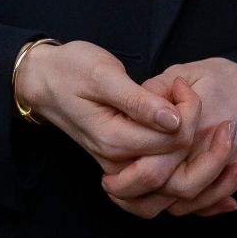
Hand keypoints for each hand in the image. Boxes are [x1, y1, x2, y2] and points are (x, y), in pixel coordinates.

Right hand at [13, 40, 194, 170]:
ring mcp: (120, 164)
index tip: (179, 82)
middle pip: (177, 157)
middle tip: (182, 89)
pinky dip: (176, 145)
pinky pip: (160, 165)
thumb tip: (175, 121)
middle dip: (192, 124)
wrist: (43, 81)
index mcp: (114, 140)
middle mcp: (118, 161)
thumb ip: (139, 101)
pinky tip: (174, 115)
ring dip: (186, 137)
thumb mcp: (104, 76)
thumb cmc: (71, 71)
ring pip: (172, 165)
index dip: (189, 110)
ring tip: (179, 101)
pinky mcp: (123, 160)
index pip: (174, 139)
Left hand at [101, 59, 236, 218]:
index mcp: (190, 131)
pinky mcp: (232, 180)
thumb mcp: (192, 72)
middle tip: (112, 186)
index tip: (108, 173)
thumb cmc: (234, 80)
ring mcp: (220, 172)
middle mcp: (204, 157)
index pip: (153, 166)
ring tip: (131, 194)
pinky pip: (205, 204)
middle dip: (135, 195)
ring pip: (184, 204)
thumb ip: (160, 88)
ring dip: (155, 204)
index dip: (127, 174)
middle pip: (167, 192)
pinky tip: (165, 200)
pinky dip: (183, 208)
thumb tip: (135, 102)